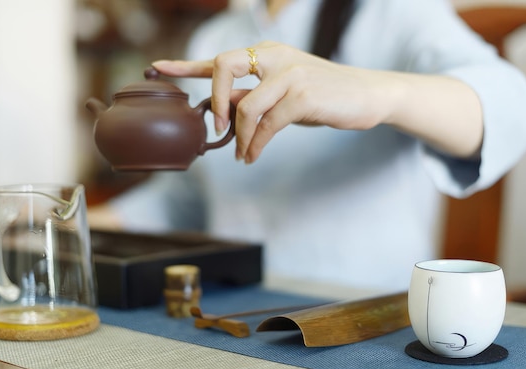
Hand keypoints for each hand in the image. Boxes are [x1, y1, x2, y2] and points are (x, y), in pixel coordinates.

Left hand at [152, 41, 482, 162]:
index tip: (157, 69)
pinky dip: (255, 145)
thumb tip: (225, 115)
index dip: (185, 65)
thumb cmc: (323, 95)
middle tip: (213, 128)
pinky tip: (252, 156)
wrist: (367, 96)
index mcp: (266, 54)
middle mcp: (274, 57)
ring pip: (245, 106)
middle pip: (224, 67)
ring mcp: (289, 73)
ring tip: (242, 154)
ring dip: (239, 137)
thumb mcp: (284, 92)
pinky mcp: (303, 95)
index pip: (219, 59)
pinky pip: (267, 124)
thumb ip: (255, 98)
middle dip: (213, 100)